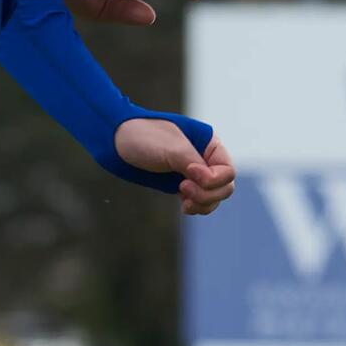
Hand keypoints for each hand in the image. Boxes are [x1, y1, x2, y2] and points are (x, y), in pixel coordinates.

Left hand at [112, 121, 237, 214]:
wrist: (117, 141)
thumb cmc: (144, 137)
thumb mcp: (171, 148)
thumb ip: (193, 163)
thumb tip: (208, 180)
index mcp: (210, 143)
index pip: (228, 171)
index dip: (213, 179)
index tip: (188, 173)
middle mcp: (205, 159)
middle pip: (225, 187)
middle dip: (208, 194)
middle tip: (182, 189)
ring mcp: (194, 173)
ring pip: (213, 198)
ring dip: (203, 204)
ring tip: (184, 203)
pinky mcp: (180, 185)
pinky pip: (199, 202)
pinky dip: (196, 207)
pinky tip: (183, 206)